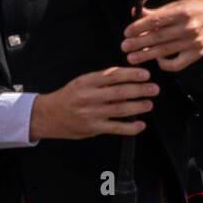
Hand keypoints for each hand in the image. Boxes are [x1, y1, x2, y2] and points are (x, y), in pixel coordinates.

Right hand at [29, 66, 157, 139]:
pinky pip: (116, 128)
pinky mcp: (93, 128)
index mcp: (88, 81)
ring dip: (138, 106)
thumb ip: (104, 79)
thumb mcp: (83, 81)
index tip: (146, 75)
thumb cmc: (70, 96)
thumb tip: (129, 76)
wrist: (48, 115)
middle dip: (140, 90)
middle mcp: (89, 96)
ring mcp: (91, 113)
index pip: (114, 75)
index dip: (132, 74)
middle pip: (119, 92)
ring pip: (120, 109)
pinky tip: (141, 125)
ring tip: (149, 104)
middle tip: (154, 89)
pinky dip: (130, 127)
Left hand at [121, 0, 202, 70]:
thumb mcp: (178, 5)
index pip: (156, 21)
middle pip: (158, 37)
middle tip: (125, 46)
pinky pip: (177, 64)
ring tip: (132, 58)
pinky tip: (157, 60)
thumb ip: (157, 12)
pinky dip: (165, 64)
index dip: (139, 27)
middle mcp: (188, 28)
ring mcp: (193, 42)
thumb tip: (137, 12)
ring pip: (165, 51)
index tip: (127, 32)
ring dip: (146, 55)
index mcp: (182, 13)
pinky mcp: (197, 54)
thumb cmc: (198, 9)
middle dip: (139, 43)